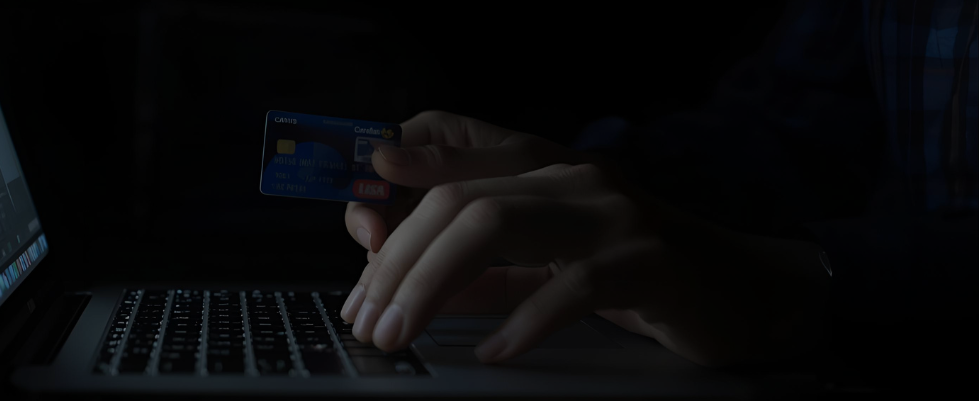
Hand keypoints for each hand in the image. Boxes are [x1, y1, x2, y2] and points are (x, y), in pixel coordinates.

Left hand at [341, 112, 830, 366]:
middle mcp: (571, 174)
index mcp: (542, 165)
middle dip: (397, 260)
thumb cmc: (629, 270)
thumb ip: (474, 266)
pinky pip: (569, 285)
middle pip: (458, 197)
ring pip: (496, 225)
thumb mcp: (539, 262)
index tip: (358, 211)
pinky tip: (493, 352)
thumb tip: (398, 277)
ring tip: (400, 332)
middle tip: (365, 316)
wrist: (734, 292)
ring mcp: (611, 211)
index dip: (400, 163)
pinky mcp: (648, 259)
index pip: (455, 135)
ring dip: (432, 285)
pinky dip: (520, 322)